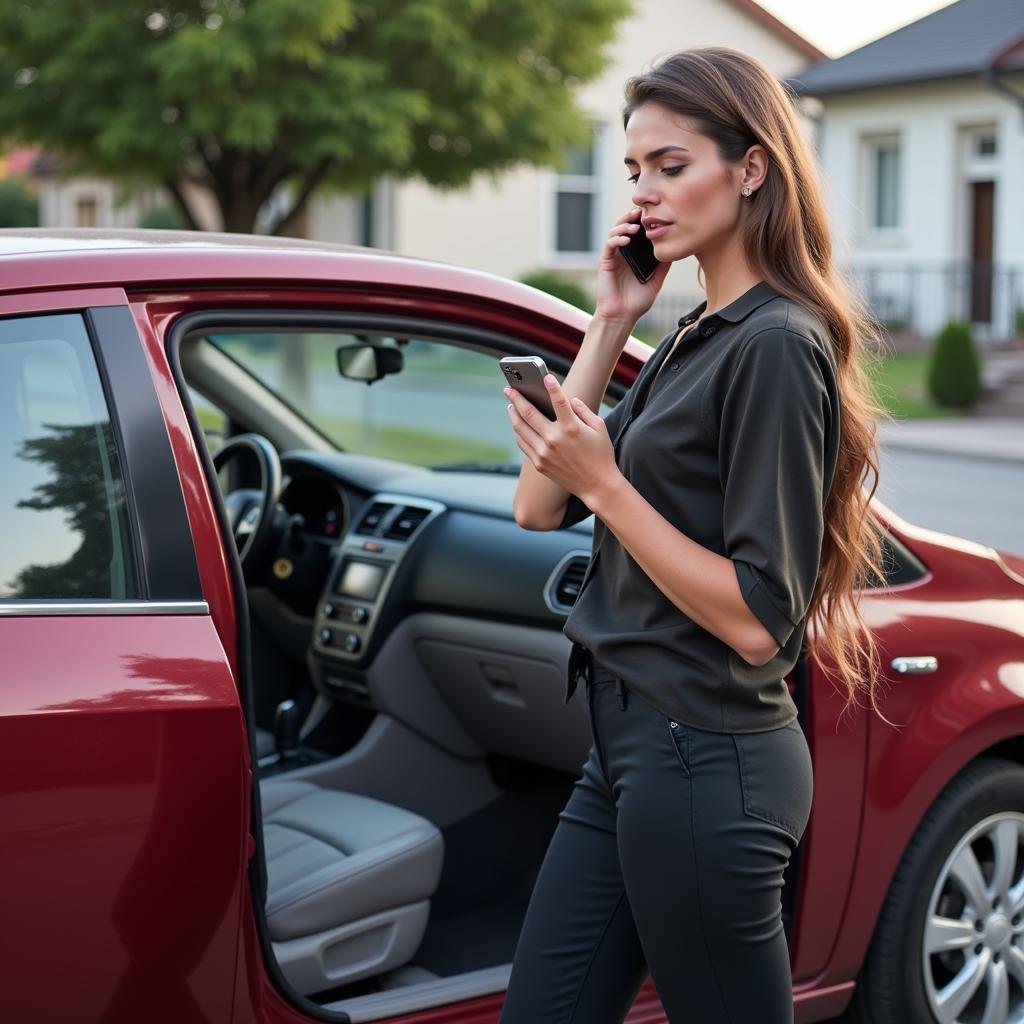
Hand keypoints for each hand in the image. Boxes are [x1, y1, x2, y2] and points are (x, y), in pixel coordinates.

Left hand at [504, 375, 621, 505]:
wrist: (597, 485)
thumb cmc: (601, 455)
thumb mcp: (599, 428)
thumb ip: (583, 410)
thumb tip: (569, 400)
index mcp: (571, 427)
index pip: (558, 400)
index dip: (551, 386)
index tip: (544, 376)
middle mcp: (554, 439)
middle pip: (528, 412)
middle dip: (517, 397)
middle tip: (509, 388)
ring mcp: (544, 452)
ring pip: (521, 428)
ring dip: (513, 414)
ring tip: (510, 405)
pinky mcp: (539, 463)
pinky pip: (523, 443)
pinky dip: (518, 432)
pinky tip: (518, 425)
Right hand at [594, 206, 672, 324]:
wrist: (622, 316)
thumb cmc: (637, 301)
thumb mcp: (656, 280)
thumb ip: (663, 265)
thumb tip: (676, 249)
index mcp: (635, 255)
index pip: (638, 231)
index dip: (644, 221)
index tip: (655, 214)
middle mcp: (623, 252)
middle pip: (625, 226)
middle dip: (632, 217)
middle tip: (643, 211)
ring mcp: (613, 256)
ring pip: (615, 232)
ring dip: (625, 226)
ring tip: (636, 226)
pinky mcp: (605, 262)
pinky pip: (609, 245)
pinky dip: (617, 239)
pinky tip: (627, 240)